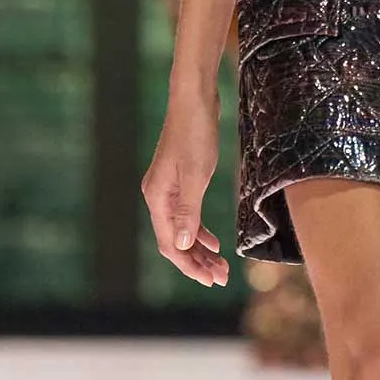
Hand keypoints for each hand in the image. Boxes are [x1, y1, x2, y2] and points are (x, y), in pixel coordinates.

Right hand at [141, 97, 230, 286]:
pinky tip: (214, 242)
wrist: (195, 99)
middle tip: (221, 278)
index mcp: (158, 198)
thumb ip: (188, 212)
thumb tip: (181, 246)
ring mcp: (168, 188)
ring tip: (221, 266)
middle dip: (197, 262)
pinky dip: (199, 231)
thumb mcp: (196, 175)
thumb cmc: (196, 134)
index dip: (189, 266)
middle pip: (175, 241)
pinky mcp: (180, 180)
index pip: (170, 244)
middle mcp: (158, 196)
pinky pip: (187, 215)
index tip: (210, 280)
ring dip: (200, 249)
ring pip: (182, 230)